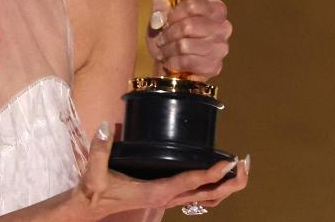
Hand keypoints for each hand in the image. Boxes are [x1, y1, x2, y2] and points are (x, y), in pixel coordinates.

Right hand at [75, 121, 249, 217]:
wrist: (89, 209)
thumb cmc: (94, 193)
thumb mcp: (94, 172)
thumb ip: (100, 149)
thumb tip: (107, 126)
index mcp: (156, 192)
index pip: (191, 183)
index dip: (212, 173)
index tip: (229, 161)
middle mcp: (167, 198)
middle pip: (210, 195)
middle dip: (231, 181)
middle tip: (245, 164)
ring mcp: (168, 199)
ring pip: (207, 198)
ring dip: (226, 186)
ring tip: (240, 169)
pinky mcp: (165, 196)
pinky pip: (197, 196)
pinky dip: (213, 188)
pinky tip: (217, 176)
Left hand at [145, 0, 231, 80]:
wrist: (170, 60)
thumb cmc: (171, 33)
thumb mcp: (163, 13)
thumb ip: (160, 5)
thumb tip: (159, 17)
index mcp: (215, 9)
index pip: (192, 6)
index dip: (173, 14)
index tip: (166, 21)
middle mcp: (223, 27)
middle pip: (188, 26)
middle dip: (168, 34)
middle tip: (161, 39)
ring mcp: (220, 48)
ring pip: (185, 45)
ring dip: (168, 49)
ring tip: (164, 51)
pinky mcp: (214, 66)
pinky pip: (187, 62)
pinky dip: (173, 62)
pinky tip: (170, 62)